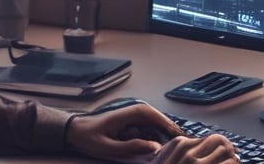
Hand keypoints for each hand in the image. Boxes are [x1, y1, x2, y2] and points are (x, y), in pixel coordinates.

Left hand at [65, 101, 237, 162]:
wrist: (75, 130)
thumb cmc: (89, 136)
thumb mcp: (108, 146)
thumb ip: (132, 147)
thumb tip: (155, 147)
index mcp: (134, 113)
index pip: (162, 120)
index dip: (175, 132)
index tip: (187, 143)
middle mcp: (138, 111)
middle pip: (165, 123)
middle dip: (175, 137)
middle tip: (188, 151)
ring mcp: (138, 116)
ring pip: (161, 127)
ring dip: (168, 139)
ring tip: (178, 153)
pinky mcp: (136, 123)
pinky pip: (153, 130)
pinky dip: (159, 139)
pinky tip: (162, 152)